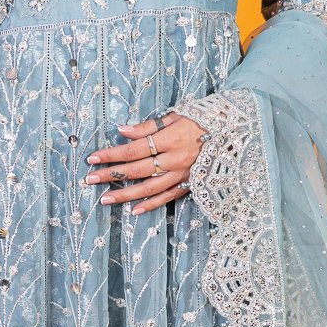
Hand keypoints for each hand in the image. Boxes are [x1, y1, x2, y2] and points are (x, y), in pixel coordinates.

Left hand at [84, 110, 204, 214]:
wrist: (236, 136)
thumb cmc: (205, 121)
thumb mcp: (177, 116)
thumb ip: (149, 126)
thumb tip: (122, 131)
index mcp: (171, 139)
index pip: (134, 148)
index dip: (112, 154)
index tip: (93, 158)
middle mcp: (176, 159)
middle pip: (137, 169)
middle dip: (112, 174)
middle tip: (90, 179)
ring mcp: (183, 175)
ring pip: (149, 188)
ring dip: (125, 195)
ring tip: (105, 199)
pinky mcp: (190, 185)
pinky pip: (168, 197)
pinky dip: (151, 205)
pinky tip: (135, 210)